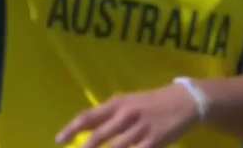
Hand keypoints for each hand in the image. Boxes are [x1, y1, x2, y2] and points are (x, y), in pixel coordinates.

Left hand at [56, 84, 198, 147]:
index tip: (58, 140)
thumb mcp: (129, 102)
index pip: (88, 116)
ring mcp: (139, 129)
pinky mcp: (153, 142)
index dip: (71, 129)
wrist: (183, 101)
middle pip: (97, 137)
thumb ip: (111, 114)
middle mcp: (125, 115)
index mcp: (117, 103)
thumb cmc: (152, 102)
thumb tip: (89, 126)